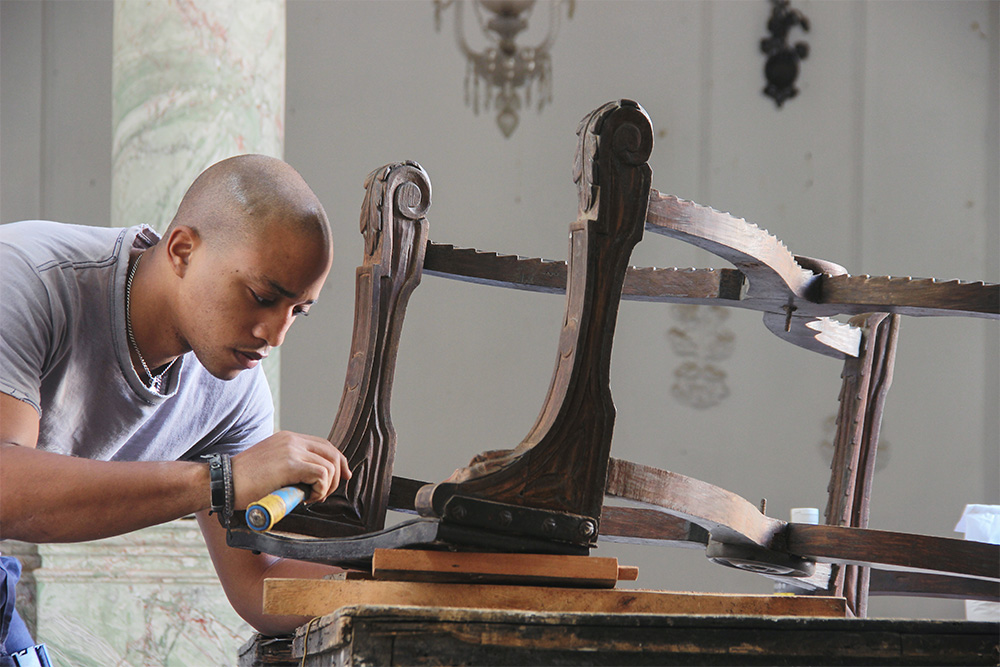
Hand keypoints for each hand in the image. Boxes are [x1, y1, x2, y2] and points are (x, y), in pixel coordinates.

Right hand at [229, 431, 351, 508]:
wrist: (222, 482)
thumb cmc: (243, 481)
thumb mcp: (271, 465)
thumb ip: (290, 465)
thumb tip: (311, 479)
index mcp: (288, 438)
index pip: (324, 445)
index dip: (338, 462)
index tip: (342, 477)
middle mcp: (292, 440)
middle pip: (332, 453)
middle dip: (336, 476)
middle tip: (324, 493)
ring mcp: (292, 450)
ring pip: (330, 466)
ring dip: (326, 486)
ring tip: (310, 497)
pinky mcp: (290, 464)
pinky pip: (321, 475)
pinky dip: (320, 490)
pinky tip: (305, 498)